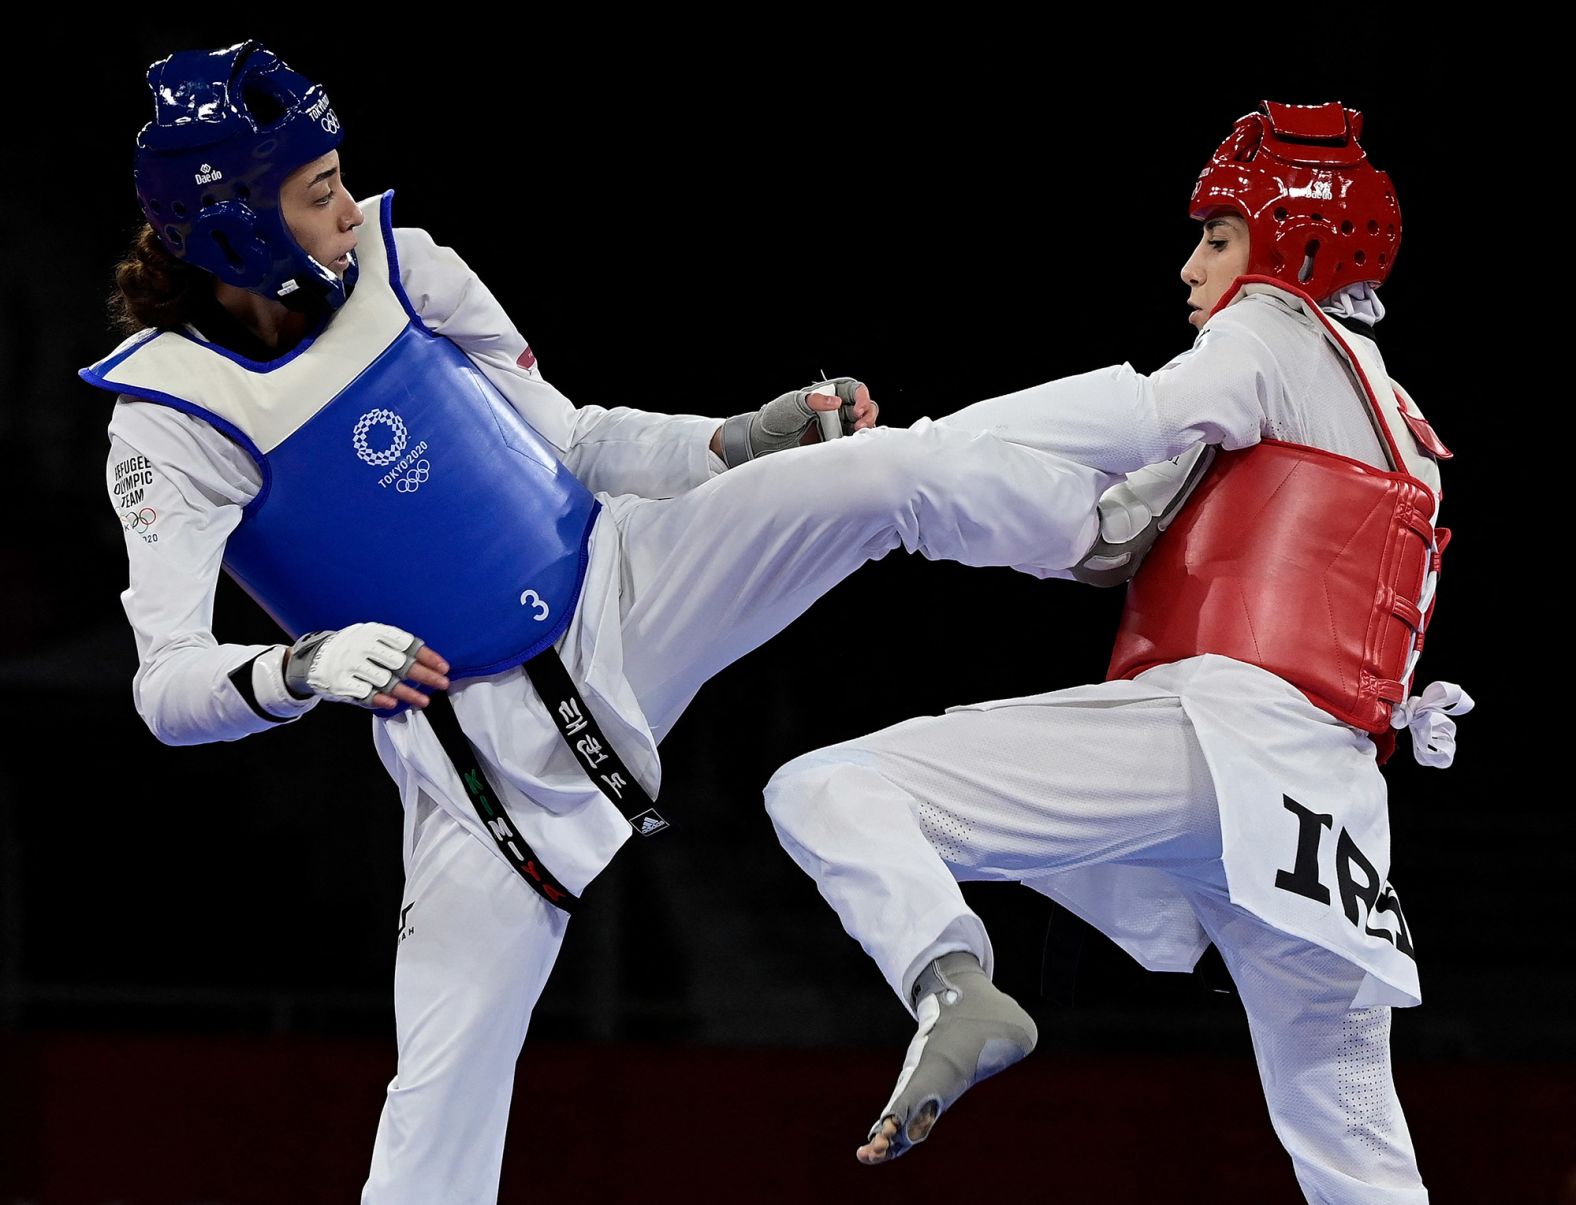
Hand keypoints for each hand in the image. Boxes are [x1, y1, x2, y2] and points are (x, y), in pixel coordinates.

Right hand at [283, 623, 450, 710]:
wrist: (315, 657)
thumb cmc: (355, 648)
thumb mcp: (372, 637)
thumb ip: (395, 646)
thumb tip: (429, 662)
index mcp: (374, 632)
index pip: (406, 643)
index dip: (427, 656)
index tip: (444, 668)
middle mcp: (363, 646)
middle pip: (400, 663)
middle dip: (424, 675)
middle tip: (442, 684)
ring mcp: (351, 664)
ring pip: (385, 680)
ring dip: (408, 692)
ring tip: (425, 701)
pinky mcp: (341, 683)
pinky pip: (364, 692)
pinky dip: (380, 698)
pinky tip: (394, 703)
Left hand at [716, 376, 880, 466]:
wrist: (764, 443)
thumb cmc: (776, 418)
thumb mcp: (793, 404)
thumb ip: (814, 401)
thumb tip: (836, 402)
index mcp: (827, 393)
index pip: (853, 389)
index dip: (861, 396)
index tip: (858, 408)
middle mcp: (835, 409)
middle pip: (863, 407)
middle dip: (867, 414)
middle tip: (859, 425)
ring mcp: (836, 427)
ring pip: (862, 425)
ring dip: (864, 429)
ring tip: (857, 434)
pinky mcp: (834, 444)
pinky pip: (852, 442)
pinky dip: (857, 443)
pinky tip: (852, 445)